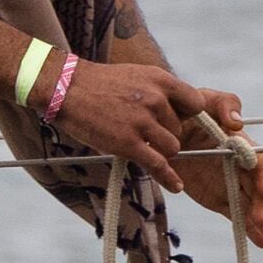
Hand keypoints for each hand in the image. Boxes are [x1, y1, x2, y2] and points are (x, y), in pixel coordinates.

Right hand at [59, 60, 262, 246]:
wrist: (67, 88)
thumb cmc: (101, 84)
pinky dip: (169, 177)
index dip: (189, 116)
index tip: (180, 122)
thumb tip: (177, 108)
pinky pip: (158, 164)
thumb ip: (159, 91)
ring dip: (161, 151)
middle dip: (166, 135)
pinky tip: (176, 186)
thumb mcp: (136, 76)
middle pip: (180, 129)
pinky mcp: (128, 143)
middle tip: (144, 132)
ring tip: (141, 146)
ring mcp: (142, 121)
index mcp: (160, 80)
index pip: (195, 103)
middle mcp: (155, 99)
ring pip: (172, 148)